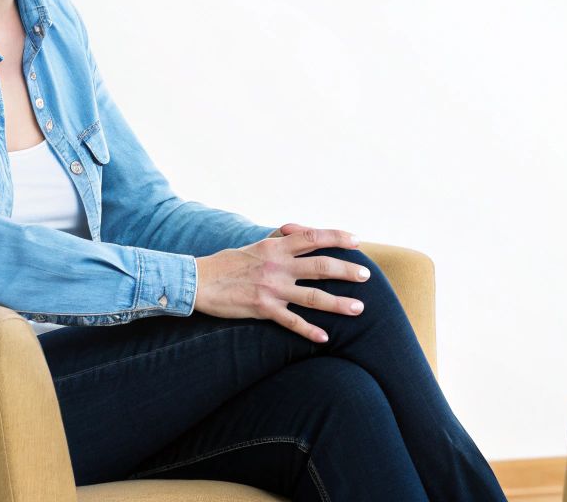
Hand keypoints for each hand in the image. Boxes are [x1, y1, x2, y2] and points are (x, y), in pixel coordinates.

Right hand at [195, 226, 369, 341]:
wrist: (199, 282)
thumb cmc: (229, 262)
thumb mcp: (256, 243)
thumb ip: (280, 236)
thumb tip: (300, 229)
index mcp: (276, 246)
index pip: (314, 237)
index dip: (337, 237)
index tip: (356, 240)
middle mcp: (278, 265)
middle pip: (321, 266)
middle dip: (347, 271)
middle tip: (366, 275)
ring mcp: (272, 288)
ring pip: (313, 296)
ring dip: (339, 304)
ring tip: (359, 308)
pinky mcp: (263, 309)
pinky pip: (292, 321)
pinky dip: (309, 330)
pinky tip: (325, 337)